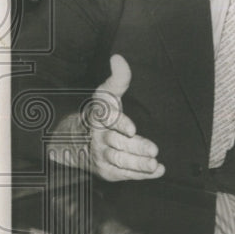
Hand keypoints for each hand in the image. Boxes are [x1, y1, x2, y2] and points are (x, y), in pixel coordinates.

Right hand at [86, 55, 164, 181]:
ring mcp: (101, 156)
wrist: (76, 143)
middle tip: (153, 150)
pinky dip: (140, 175)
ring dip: (138, 164)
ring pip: (119, 161)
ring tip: (154, 164)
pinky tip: (158, 171)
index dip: (119, 124)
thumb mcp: (107, 95)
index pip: (106, 119)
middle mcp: (97, 138)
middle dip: (135, 147)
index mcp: (98, 118)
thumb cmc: (99, 115)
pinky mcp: (107, 171)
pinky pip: (124, 174)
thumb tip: (118, 58)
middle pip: (116, 144)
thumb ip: (118, 79)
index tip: (131, 128)